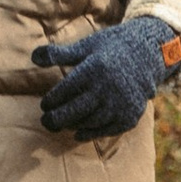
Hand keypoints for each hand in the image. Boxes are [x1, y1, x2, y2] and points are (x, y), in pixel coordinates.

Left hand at [34, 12, 177, 139]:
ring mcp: (122, 103)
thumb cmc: (110, 48)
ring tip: (60, 125)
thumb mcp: (85, 47)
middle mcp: (109, 88)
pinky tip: (78, 134)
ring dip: (73, 125)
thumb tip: (33, 57)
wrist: (148, 54)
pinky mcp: (130, 115)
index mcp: (95, 68)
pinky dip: (91, 134)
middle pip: (77, 110)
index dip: (52, 100)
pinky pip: (108, 129)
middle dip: (57, 118)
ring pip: (91, 121)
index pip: (66, 90)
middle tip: (45, 122)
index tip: (44, 105)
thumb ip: (59, 54)